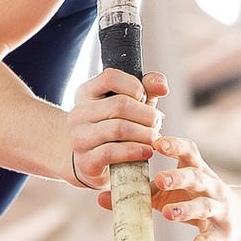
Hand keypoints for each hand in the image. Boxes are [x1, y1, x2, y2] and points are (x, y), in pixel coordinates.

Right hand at [68, 68, 165, 189]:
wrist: (89, 163)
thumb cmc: (112, 129)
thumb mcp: (129, 105)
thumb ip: (147, 89)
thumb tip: (162, 87)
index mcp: (86, 93)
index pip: (110, 77)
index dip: (134, 86)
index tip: (144, 98)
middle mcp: (78, 114)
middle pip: (120, 105)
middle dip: (146, 114)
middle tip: (156, 122)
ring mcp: (79, 138)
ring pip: (118, 129)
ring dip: (144, 134)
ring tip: (154, 138)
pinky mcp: (85, 161)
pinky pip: (113, 152)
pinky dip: (135, 151)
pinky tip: (147, 151)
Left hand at [133, 136, 240, 240]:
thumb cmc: (197, 198)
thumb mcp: (171, 193)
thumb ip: (142, 192)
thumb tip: (101, 198)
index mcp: (198, 171)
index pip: (189, 152)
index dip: (175, 145)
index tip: (158, 142)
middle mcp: (211, 186)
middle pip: (197, 177)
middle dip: (179, 176)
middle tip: (159, 178)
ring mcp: (218, 210)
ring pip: (204, 206)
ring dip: (186, 209)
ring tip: (167, 213)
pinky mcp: (221, 234)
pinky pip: (209, 240)